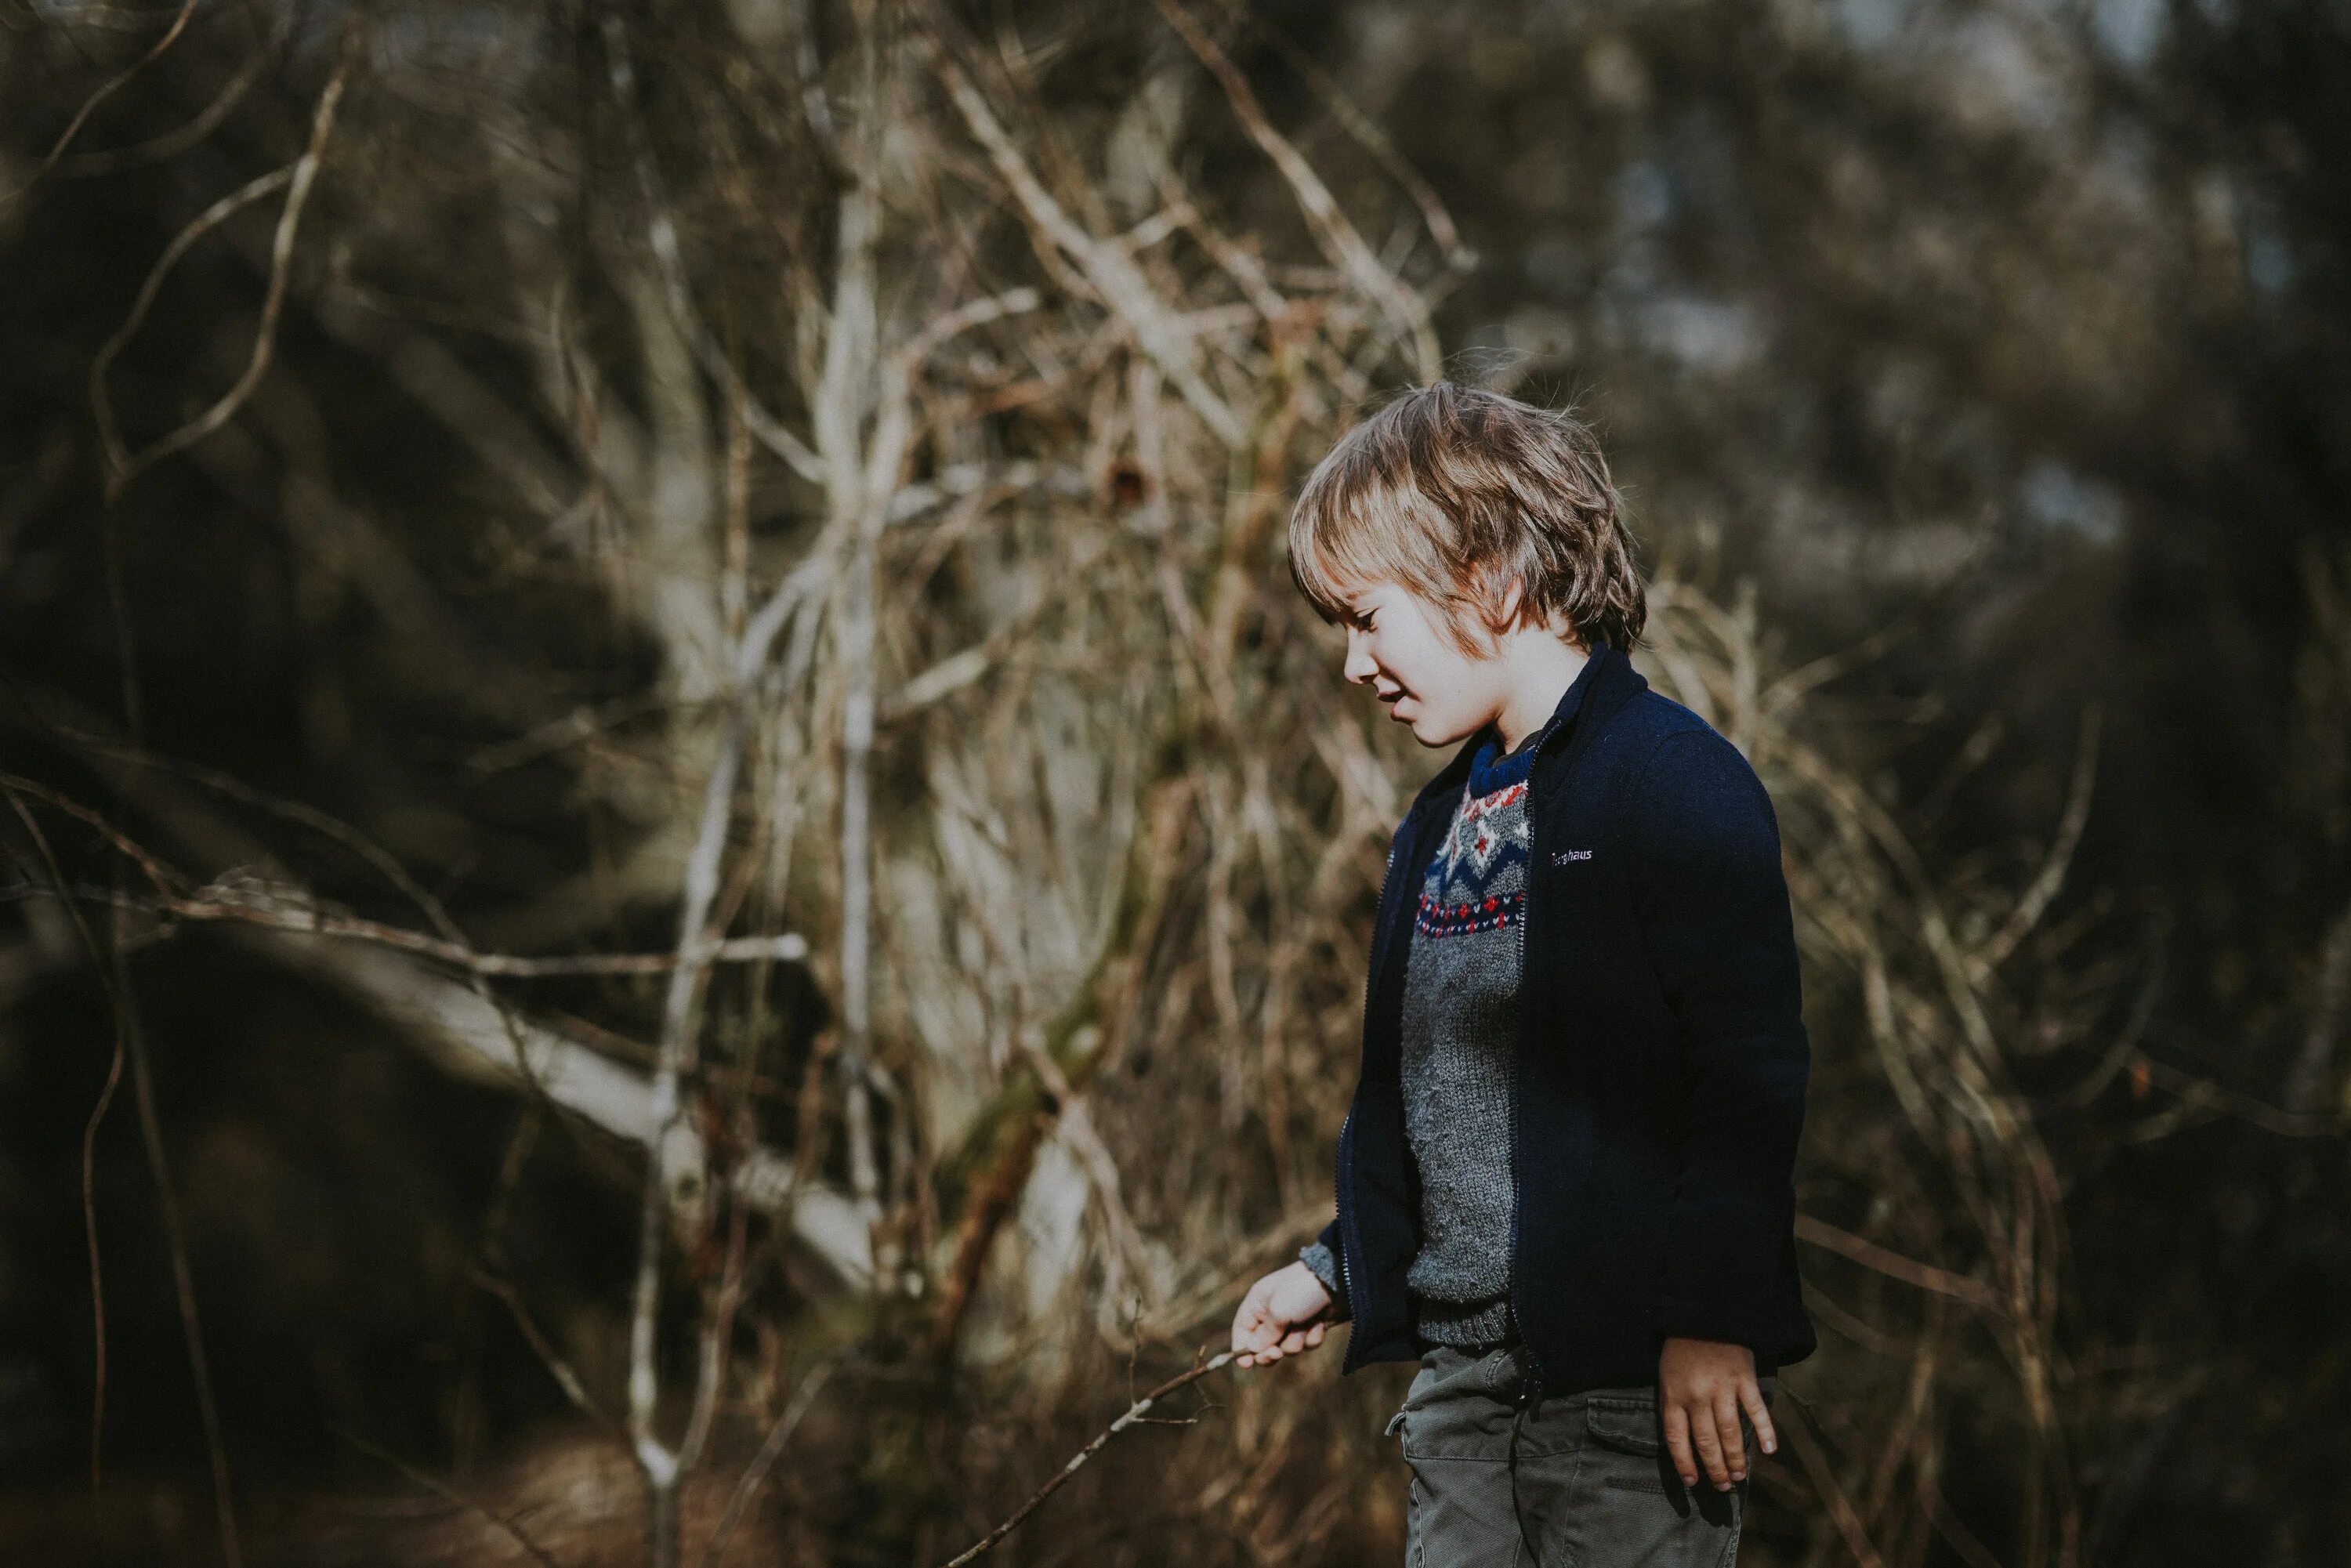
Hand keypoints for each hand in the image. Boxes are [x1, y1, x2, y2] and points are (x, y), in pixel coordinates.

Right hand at [1230, 1261, 1333, 1367]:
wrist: (1337, 1280)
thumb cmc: (1301, 1291)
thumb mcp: (1278, 1311)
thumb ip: (1264, 1334)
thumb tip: (1253, 1350)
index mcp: (1258, 1303)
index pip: (1242, 1330)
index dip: (1242, 1348)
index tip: (1247, 1364)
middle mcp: (1272, 1313)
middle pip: (1263, 1345)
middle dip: (1271, 1351)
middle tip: (1277, 1353)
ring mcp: (1293, 1320)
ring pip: (1287, 1346)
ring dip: (1296, 1340)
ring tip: (1305, 1325)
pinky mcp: (1311, 1325)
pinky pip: (1306, 1343)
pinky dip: (1312, 1336)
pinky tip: (1319, 1323)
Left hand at [1658, 1336, 1776, 1491]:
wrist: (1703, 1313)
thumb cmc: (1681, 1349)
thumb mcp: (1666, 1376)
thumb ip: (1675, 1406)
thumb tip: (1686, 1444)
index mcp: (1674, 1395)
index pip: (1677, 1439)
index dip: (1684, 1463)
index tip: (1691, 1482)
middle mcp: (1697, 1395)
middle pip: (1706, 1441)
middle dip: (1714, 1468)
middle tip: (1723, 1486)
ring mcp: (1722, 1387)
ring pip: (1730, 1432)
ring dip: (1736, 1458)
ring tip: (1739, 1475)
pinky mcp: (1744, 1378)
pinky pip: (1756, 1410)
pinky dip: (1765, 1430)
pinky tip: (1769, 1449)